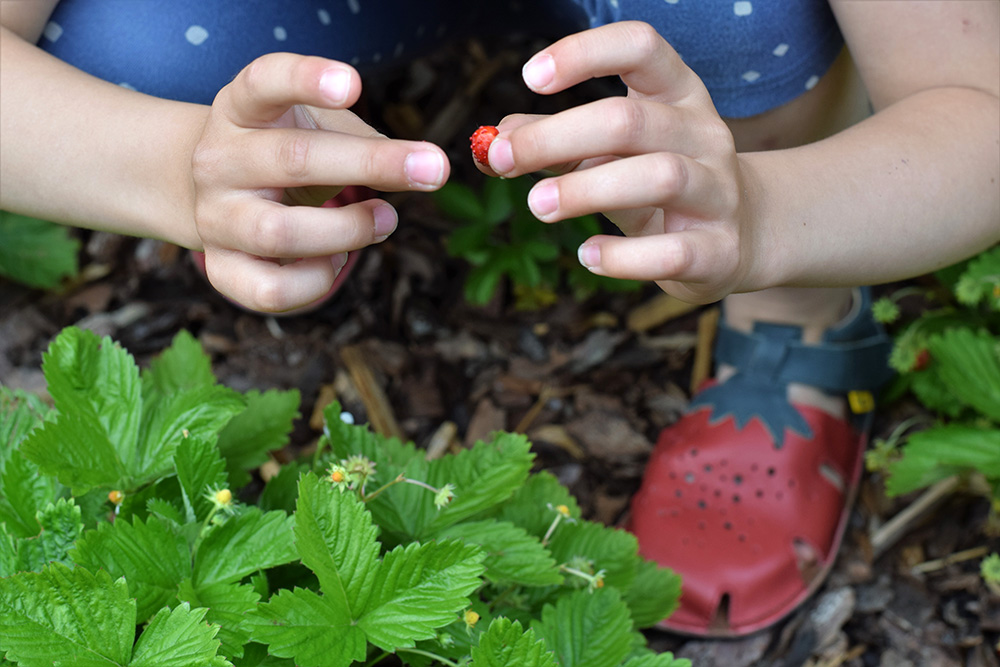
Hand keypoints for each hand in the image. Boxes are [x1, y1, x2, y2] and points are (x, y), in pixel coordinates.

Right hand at [192, 53, 449, 311]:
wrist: (217, 194)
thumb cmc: (287, 153)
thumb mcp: (317, 128)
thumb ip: (365, 143)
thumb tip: (425, 168)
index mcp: (240, 110)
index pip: (263, 82)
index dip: (306, 80)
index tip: (353, 83)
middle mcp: (219, 160)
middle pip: (292, 160)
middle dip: (371, 164)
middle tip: (433, 168)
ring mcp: (214, 217)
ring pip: (280, 233)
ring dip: (350, 229)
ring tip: (386, 219)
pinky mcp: (222, 269)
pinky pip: (272, 290)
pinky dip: (318, 280)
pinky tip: (337, 260)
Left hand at [479, 22, 756, 303]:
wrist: (740, 238)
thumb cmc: (658, 185)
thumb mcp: (610, 154)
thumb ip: (556, 143)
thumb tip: (496, 140)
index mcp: (678, 95)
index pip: (641, 48)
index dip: (585, 53)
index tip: (530, 77)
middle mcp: (705, 135)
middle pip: (631, 120)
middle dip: (558, 137)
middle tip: (506, 159)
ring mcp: (718, 192)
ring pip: (659, 177)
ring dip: (586, 190)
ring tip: (537, 204)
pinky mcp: (719, 251)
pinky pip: (673, 252)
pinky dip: (624, 256)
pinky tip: (586, 255)